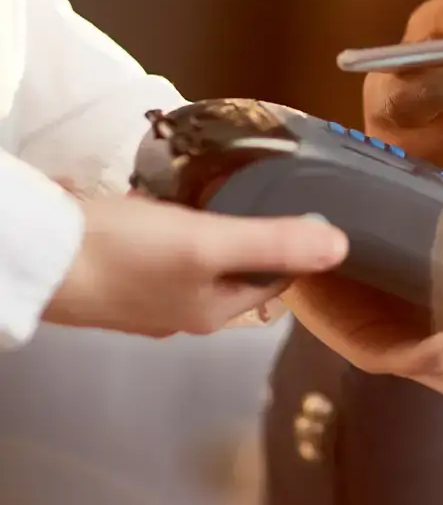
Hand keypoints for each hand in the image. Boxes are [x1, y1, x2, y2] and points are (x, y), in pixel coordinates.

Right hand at [45, 194, 347, 337]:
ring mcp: (147, 295)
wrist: (39, 256)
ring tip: (218, 192)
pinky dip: (172, 226)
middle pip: (238, 270)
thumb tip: (341, 247)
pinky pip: (161, 249)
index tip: (307, 208)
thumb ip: (274, 242)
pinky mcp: (116, 273)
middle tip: (264, 192)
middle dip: (253, 234)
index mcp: (212, 313)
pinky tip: (166, 203)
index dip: (295, 246)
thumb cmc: (124, 254)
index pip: (275, 280)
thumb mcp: (209, 242)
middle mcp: (183, 311)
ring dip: (213, 229)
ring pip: (199, 259)